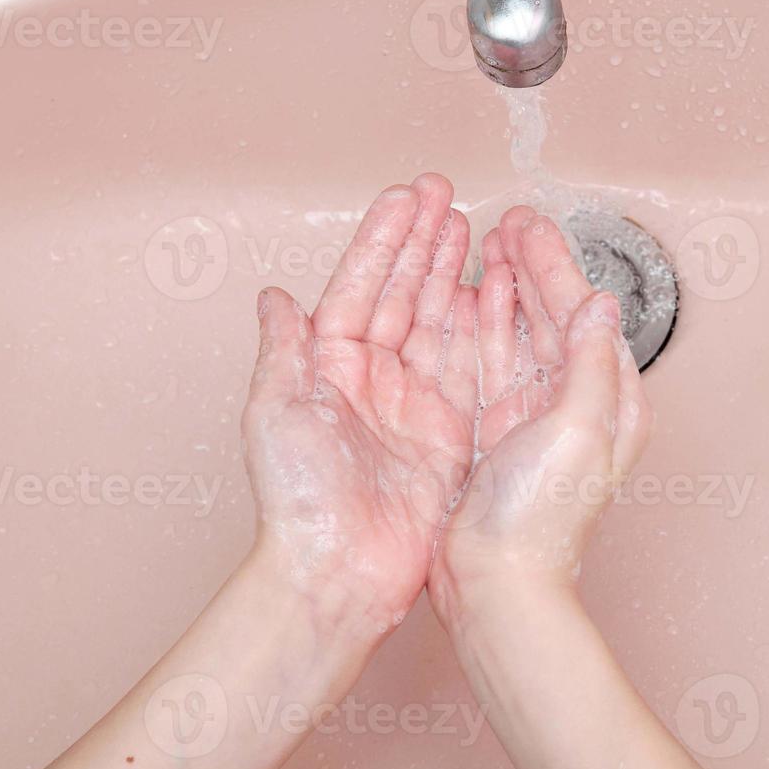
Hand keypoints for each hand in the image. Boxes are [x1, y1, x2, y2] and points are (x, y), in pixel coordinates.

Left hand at [242, 174, 480, 628]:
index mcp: (328, 367)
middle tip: (445, 194)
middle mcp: (372, 380)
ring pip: (439, 321)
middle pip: (404, 293)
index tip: (408, 197)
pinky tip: (494, 293)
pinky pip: (471, 368)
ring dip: (453, 271)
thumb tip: (274, 297)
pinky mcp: (449, 434)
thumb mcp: (274, 413)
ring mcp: (414, 404)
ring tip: (472, 228)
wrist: (337, 574)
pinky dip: (485, 328)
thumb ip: (284, 349)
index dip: (385, 239)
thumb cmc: (297, 503)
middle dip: (424, 241)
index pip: (361, 285)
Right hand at [429, 206, 652, 618]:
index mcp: (609, 401)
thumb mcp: (579, 430)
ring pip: (520, 331)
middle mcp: (575, 404)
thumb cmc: (543, 520)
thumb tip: (603, 304)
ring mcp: (533, 416)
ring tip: (490, 245)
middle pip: (552, 315)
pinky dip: (482, 324)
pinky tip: (471, 297)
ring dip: (506, 286)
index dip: (556, 265)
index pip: (583, 313)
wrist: (497, 582)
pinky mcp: (496, 430)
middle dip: (532, 265)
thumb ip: (592, 364)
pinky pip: (490, 361)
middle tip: (508, 221)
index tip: (530, 226)